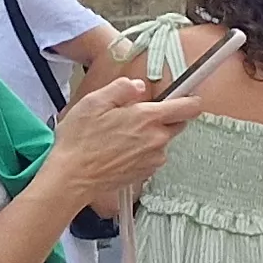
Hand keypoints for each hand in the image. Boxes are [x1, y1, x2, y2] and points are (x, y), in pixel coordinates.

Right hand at [39, 77, 201, 199]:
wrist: (73, 176)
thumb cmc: (80, 141)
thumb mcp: (93, 103)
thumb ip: (121, 89)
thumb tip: (137, 86)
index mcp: (147, 117)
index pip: (188, 107)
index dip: (189, 99)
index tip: (184, 96)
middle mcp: (157, 138)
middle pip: (177, 123)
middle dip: (163, 117)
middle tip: (136, 116)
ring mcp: (154, 158)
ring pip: (162, 140)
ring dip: (149, 136)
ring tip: (120, 136)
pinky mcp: (146, 172)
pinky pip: (152, 156)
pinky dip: (141, 152)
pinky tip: (118, 151)